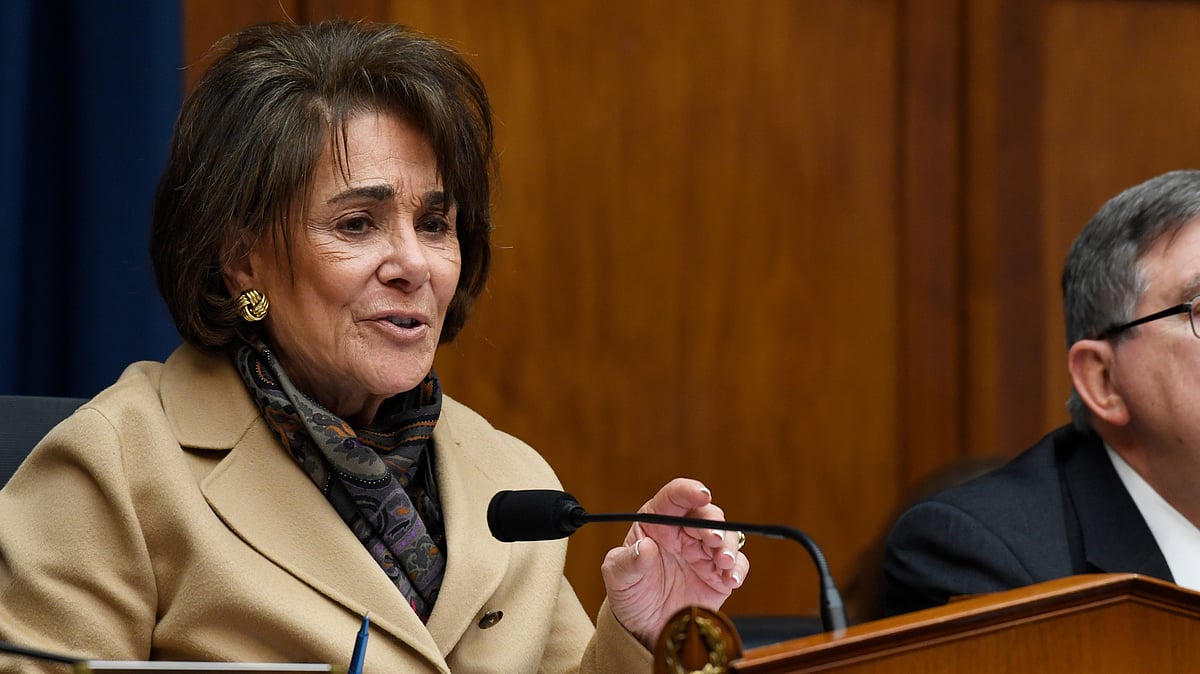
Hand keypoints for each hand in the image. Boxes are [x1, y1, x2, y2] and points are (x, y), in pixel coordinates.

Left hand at [600, 477, 748, 648]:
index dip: (689, 491)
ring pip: (726, 535)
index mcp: (657, 522)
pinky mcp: (719, 574)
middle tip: (712, 540)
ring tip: (723, 562)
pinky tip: (731, 580)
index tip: (701, 495)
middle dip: (713, 524)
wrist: (645, 629)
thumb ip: (628, 562)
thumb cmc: (629, 594)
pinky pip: (737, 564)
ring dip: (728, 545)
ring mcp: (703, 552)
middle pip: (706, 514)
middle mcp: (683, 532)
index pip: (674, 497)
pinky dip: (738, 569)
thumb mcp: (618, 579)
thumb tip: (645, 547)